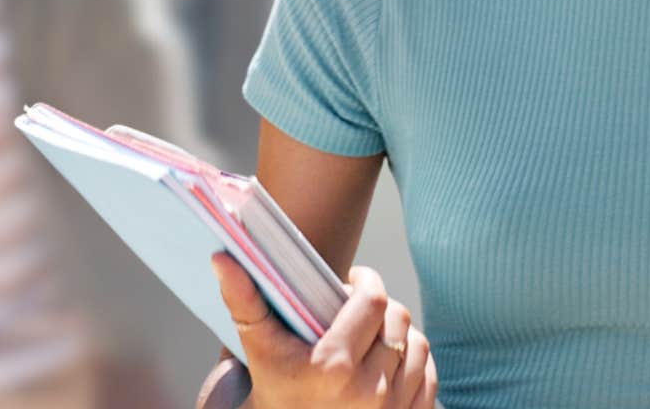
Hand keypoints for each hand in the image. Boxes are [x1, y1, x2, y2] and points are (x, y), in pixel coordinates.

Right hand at [212, 255, 436, 408]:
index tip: (351, 282)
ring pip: (417, 345)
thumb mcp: (257, 352)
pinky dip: (412, 365)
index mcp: (333, 367)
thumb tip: (221, 256)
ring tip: (368, 338)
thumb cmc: (268, 397)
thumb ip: (244, 302)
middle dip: (378, 308)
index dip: (365, 282)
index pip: (374, 300)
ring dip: (396, 335)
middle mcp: (368, 393)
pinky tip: (385, 365)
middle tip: (355, 312)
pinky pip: (428, 377)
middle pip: (398, 319)